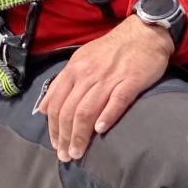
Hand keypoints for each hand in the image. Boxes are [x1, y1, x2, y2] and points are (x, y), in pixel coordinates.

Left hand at [34, 15, 175, 161]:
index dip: (53, 128)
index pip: (56, 104)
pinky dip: (107, 116)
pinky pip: (117, 100)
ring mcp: (110, 77)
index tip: (57, 145)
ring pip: (88, 110)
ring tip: (79, 152)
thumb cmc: (112, 49)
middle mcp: (88, 74)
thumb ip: (62, 83)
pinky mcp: (131, 80)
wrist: (145, 32)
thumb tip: (43, 108)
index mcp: (75, 70)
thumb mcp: (81, 59)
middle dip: (65, 137)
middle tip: (67, 156)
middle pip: (70, 111)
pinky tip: (101, 130)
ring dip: (80, 135)